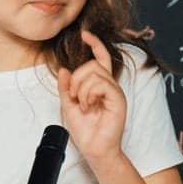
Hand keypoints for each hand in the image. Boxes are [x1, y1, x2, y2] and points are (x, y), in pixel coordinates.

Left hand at [58, 29, 126, 162]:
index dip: (95, 44)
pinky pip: (101, 85)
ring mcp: (115, 92)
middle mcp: (110, 86)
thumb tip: (64, 70)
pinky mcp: (118, 100)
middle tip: (74, 97)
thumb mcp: (68, 105)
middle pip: (92, 65)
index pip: (101, 58)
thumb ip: (66, 87)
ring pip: (95, 73)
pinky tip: (89, 106)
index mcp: (99, 85)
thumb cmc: (85, 130)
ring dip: (81, 89)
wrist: (94, 149)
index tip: (85, 34)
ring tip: (83, 105)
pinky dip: (89, 94)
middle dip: (77, 79)